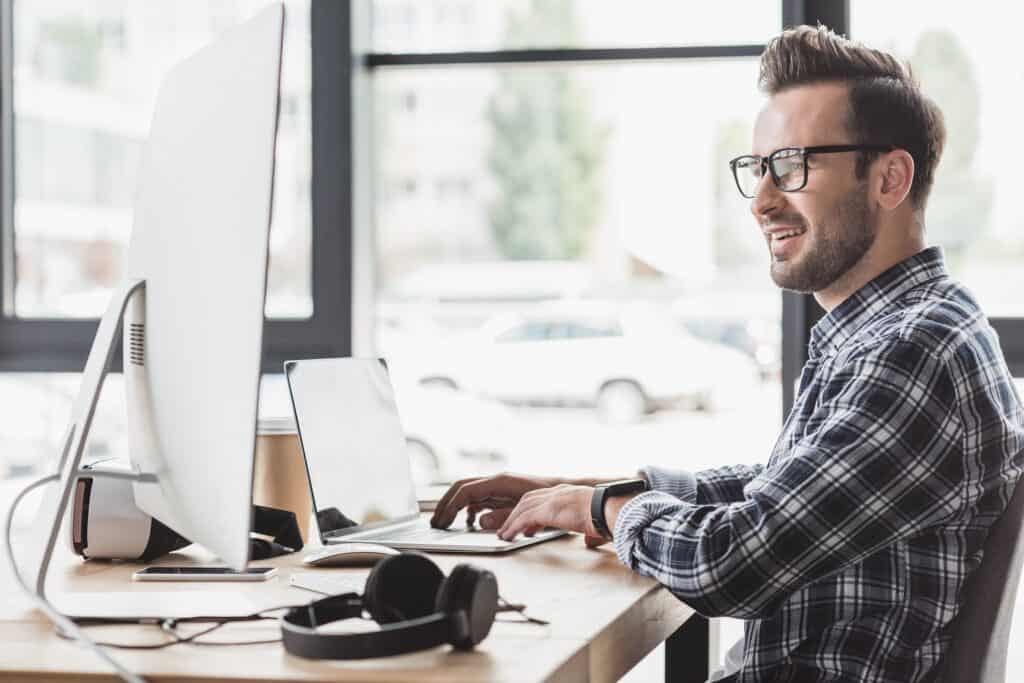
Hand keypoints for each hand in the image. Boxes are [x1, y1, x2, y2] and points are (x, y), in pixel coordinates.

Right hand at [430, 473, 560, 529]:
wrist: (566, 491)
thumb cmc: (549, 498)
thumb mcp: (525, 510)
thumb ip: (501, 516)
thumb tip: (479, 520)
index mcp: (499, 482)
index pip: (465, 491)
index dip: (450, 506)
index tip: (441, 520)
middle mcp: (496, 481)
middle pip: (461, 488)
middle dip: (446, 504)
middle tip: (436, 522)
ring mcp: (499, 486)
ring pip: (469, 493)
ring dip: (456, 507)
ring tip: (446, 523)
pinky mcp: (503, 493)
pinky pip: (480, 499)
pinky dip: (470, 509)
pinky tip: (471, 522)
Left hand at [497, 484, 606, 547]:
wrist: (611, 510)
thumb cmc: (609, 516)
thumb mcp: (596, 522)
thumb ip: (589, 531)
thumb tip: (590, 542)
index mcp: (569, 493)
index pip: (543, 498)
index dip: (531, 509)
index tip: (526, 522)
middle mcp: (558, 492)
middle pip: (529, 500)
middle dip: (517, 513)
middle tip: (509, 527)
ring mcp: (552, 499)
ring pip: (523, 508)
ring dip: (511, 521)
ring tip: (505, 534)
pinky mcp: (548, 510)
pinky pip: (524, 518)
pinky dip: (514, 527)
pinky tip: (509, 536)